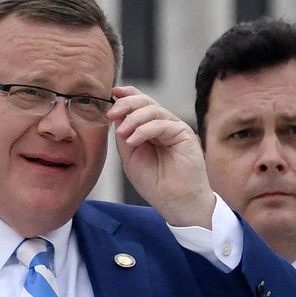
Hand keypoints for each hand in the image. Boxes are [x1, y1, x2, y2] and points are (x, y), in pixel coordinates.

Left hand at [108, 86, 214, 228]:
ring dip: (133, 119)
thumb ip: (124, 135)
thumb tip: (116, 114)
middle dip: (126, 104)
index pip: (139, 104)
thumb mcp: (130, 157)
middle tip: (111, 114)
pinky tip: (133, 141)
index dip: (126, 96)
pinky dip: (144, 130)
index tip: (112, 94)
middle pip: (145, 102)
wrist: (175, 202)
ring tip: (122, 134)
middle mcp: (163, 125)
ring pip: (153, 110)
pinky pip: (161, 124)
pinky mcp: (184, 134)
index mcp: (150, 129)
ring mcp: (174, 128)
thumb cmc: (155, 184)